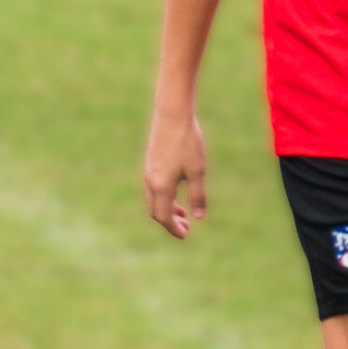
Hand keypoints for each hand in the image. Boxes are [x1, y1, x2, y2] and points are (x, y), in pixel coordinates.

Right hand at [144, 110, 207, 239]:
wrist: (172, 113)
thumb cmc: (187, 142)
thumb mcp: (197, 170)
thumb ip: (197, 195)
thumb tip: (198, 217)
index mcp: (161, 187)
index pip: (164, 217)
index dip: (174, 229)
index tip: (185, 235)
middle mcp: (150, 181)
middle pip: (156, 210)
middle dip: (170, 221)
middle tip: (186, 226)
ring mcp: (149, 170)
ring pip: (153, 198)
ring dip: (167, 208)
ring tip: (183, 211)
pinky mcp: (151, 160)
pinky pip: (153, 186)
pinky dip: (163, 195)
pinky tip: (177, 188)